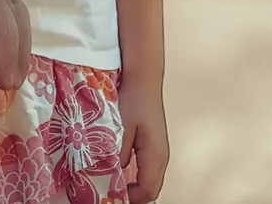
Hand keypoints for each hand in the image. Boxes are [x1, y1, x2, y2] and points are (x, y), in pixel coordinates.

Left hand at [119, 77, 168, 202]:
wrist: (143, 79)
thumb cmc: (133, 100)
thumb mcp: (120, 129)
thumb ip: (116, 155)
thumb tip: (110, 177)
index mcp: (155, 155)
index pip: (147, 192)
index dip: (129, 199)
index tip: (109, 196)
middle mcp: (161, 157)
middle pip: (151, 190)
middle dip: (131, 197)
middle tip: (109, 194)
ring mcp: (159, 151)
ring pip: (149, 181)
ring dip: (133, 188)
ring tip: (112, 186)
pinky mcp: (153, 146)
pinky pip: (147, 171)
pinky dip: (135, 177)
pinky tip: (119, 173)